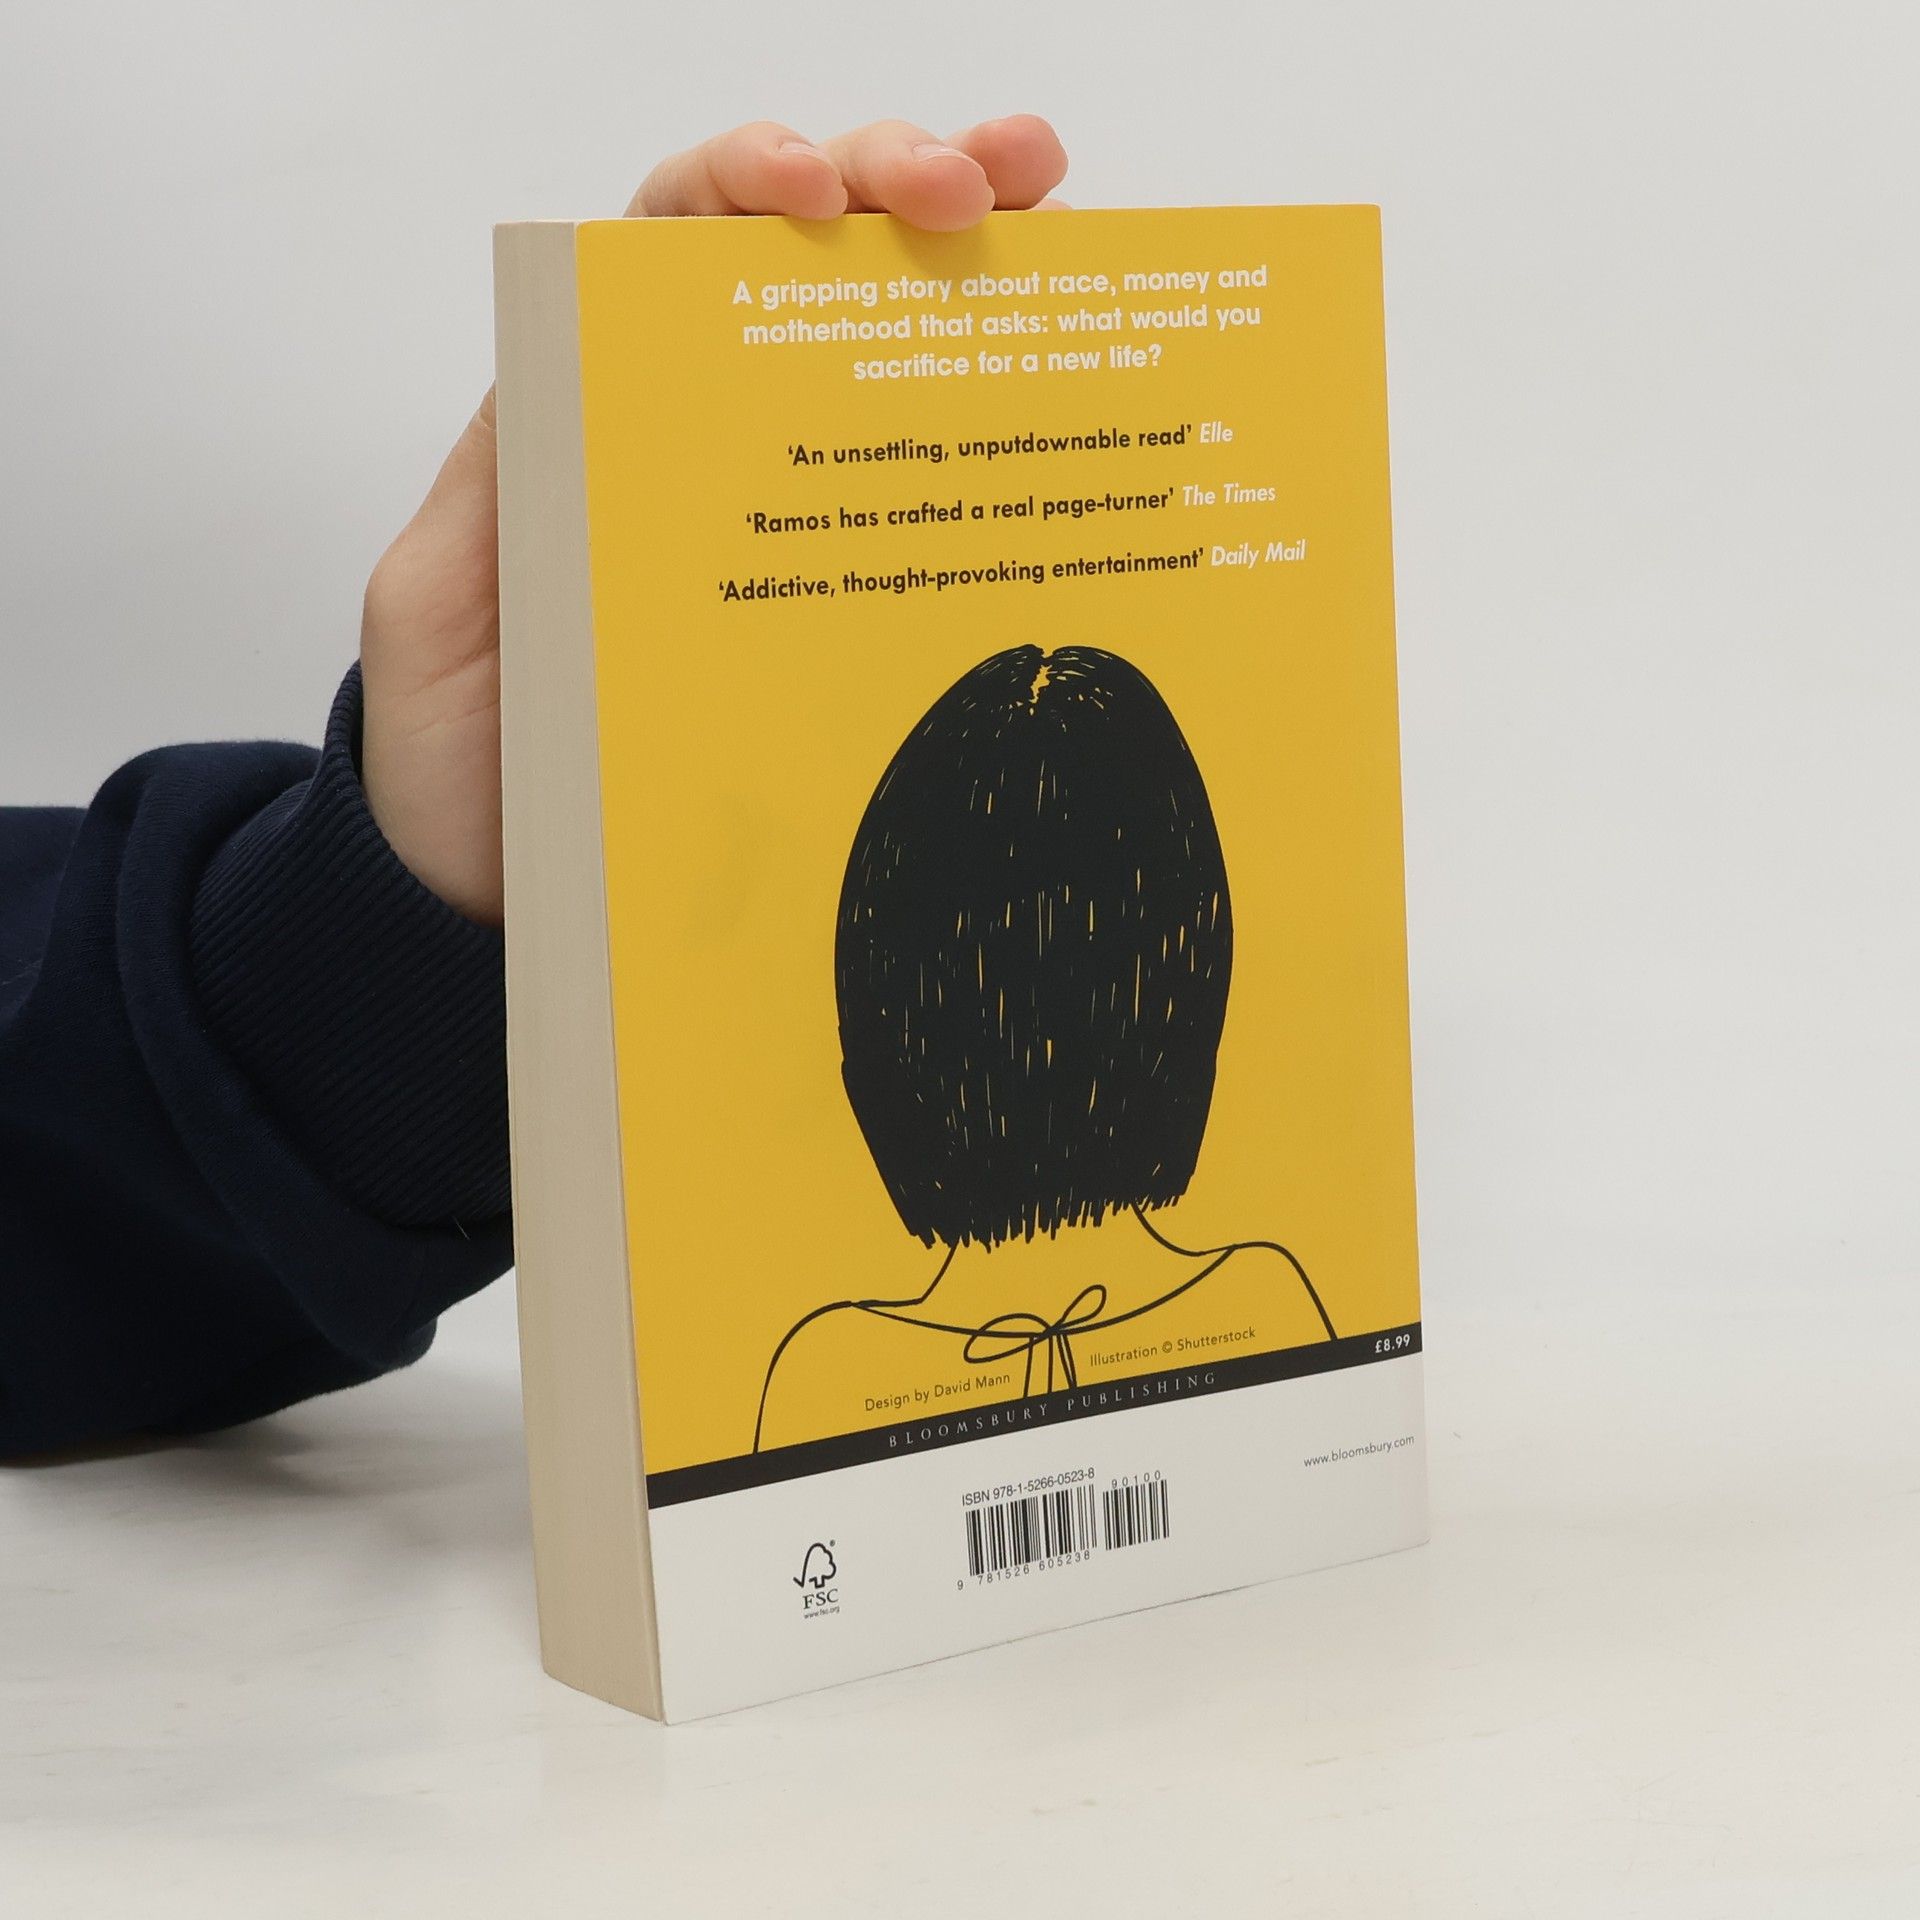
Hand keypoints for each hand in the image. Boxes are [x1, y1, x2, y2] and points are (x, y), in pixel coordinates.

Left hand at [358, 115, 1070, 925]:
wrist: (492, 883)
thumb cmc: (451, 752)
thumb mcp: (437, 608)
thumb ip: (497, 500)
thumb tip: (589, 402)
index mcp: (594, 409)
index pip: (672, 240)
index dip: (748, 180)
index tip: (817, 191)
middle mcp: (699, 437)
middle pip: (807, 261)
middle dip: (900, 182)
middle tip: (994, 185)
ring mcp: (782, 516)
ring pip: (886, 354)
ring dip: (980, 267)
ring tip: (1058, 224)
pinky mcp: (834, 603)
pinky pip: (921, 503)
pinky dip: (996, 436)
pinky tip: (1064, 405)